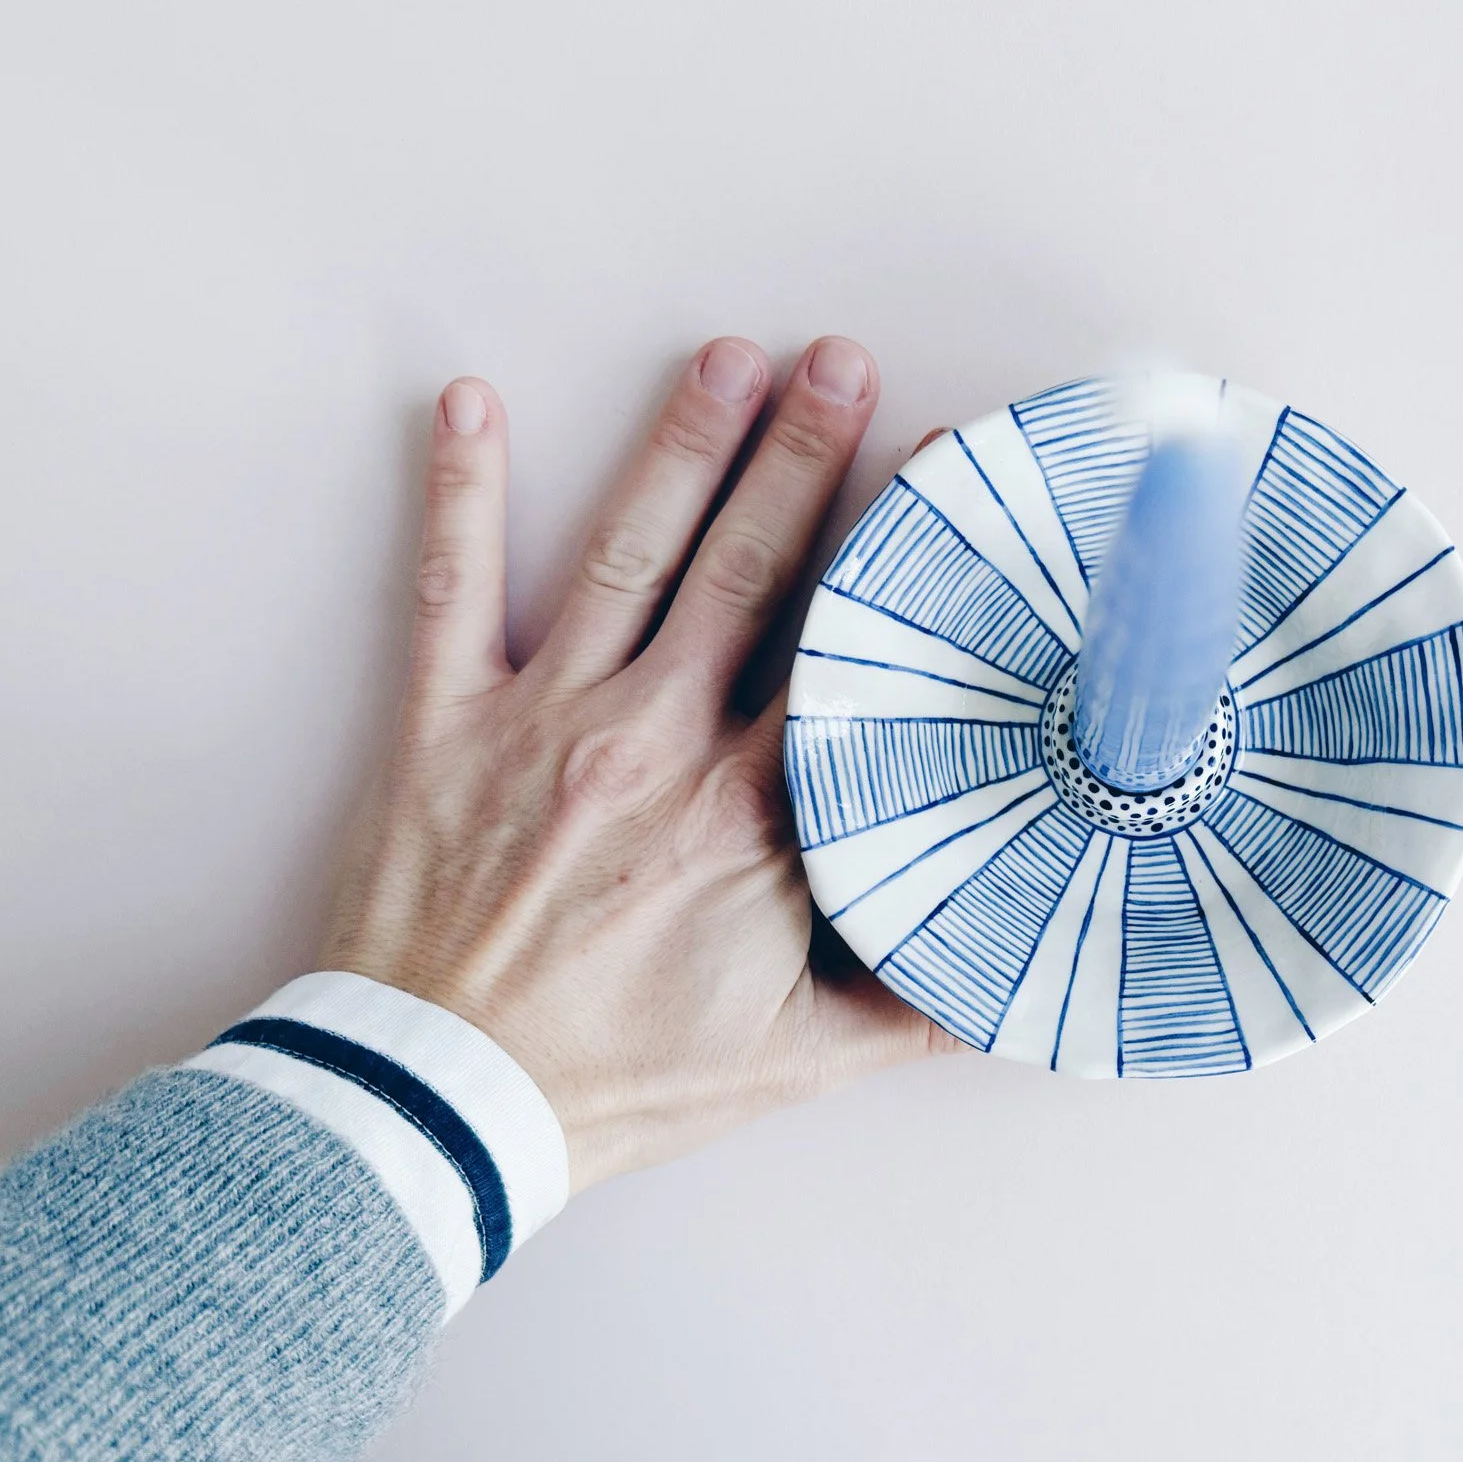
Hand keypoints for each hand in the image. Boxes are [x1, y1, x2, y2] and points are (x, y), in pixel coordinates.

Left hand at [322, 336, 958, 1190]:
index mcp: (755, 814)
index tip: (946, 473)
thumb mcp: (796, 1063)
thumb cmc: (620, 1084)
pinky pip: (451, 588)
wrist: (442, 1105)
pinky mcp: (444, 725)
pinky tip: (469, 402)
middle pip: (749, 569)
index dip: (903, 557)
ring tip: (726, 356)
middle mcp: (659, 741)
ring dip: (682, 446)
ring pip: (630, 553)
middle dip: (802, 453)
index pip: (850, 654)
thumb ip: (913, 1006)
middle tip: (842, 358)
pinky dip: (459, 492)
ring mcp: (548, 720)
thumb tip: (1020, 982)